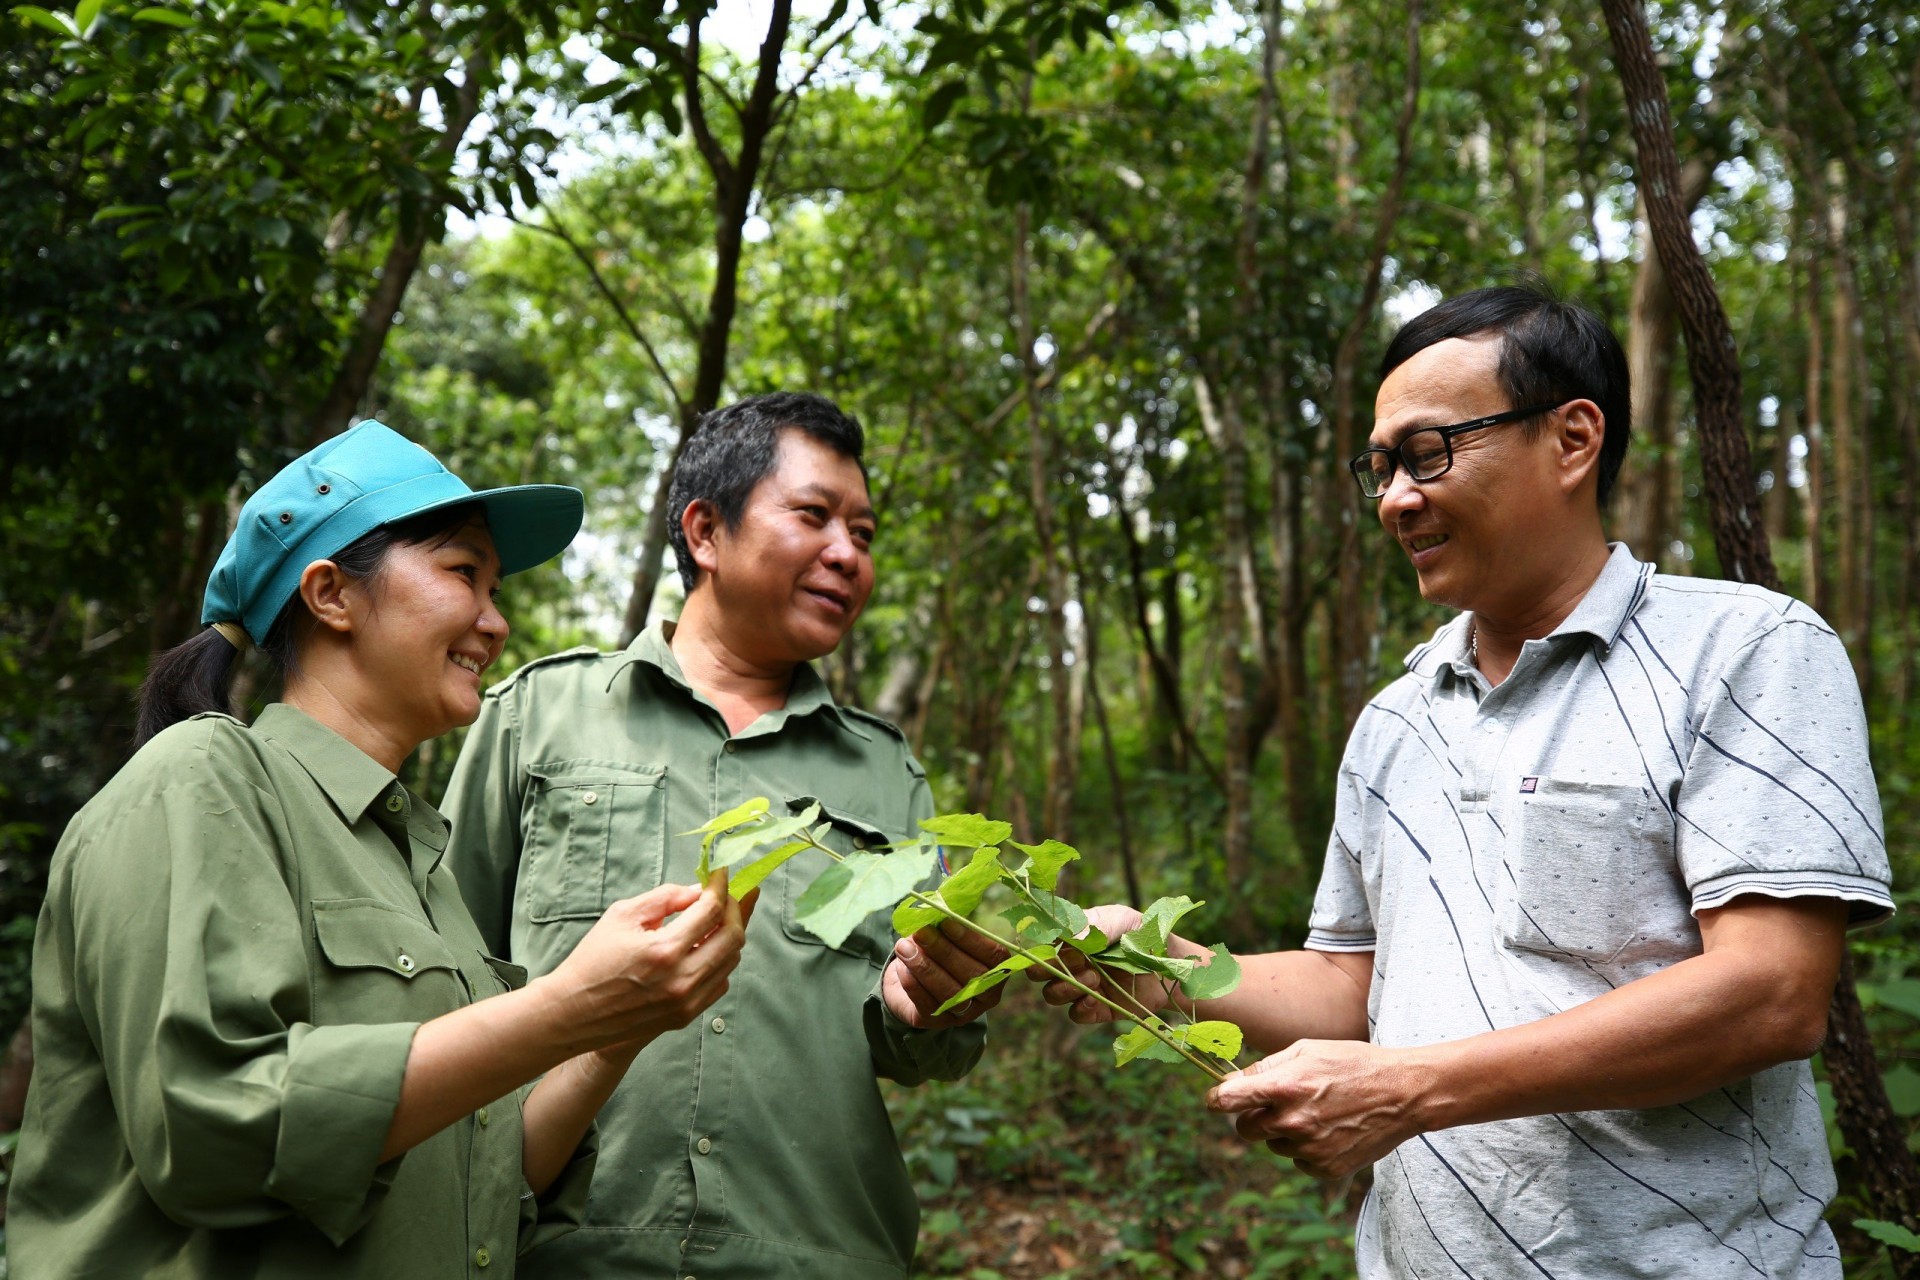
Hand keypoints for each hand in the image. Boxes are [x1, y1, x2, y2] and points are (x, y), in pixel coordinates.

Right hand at [540, 871, 750, 1053]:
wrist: (573, 1012)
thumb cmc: (593, 961)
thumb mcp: (622, 916)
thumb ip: (665, 897)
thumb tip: (697, 890)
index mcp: (665, 950)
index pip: (711, 910)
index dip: (720, 886)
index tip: (720, 874)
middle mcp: (682, 979)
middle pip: (733, 936)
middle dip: (733, 908)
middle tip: (722, 895)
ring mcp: (687, 1002)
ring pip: (731, 960)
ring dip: (728, 934)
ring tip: (712, 920)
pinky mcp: (686, 1016)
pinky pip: (720, 983)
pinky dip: (719, 961)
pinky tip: (703, 948)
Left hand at [881, 919, 1008, 1028]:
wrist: (913, 980)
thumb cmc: (939, 950)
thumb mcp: (949, 936)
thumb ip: (948, 925)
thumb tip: (936, 908)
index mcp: (998, 970)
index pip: (993, 956)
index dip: (970, 939)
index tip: (946, 921)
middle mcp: (986, 995)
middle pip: (970, 976)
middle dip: (943, 951)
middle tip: (921, 932)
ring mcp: (964, 1013)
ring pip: (948, 992)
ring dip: (924, 966)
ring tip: (904, 946)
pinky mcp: (937, 1022)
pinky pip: (927, 1004)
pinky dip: (913, 984)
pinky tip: (902, 966)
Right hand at [1027, 903, 1169, 1024]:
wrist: (1172, 964)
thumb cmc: (1145, 934)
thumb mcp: (1122, 920)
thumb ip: (1096, 927)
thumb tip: (1071, 940)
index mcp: (1073, 939)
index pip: (1042, 945)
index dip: (1043, 948)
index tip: (1060, 946)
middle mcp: (1073, 963)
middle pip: (1038, 972)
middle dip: (1049, 969)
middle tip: (1076, 962)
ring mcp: (1084, 986)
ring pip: (1052, 994)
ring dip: (1066, 986)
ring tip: (1093, 977)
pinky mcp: (1097, 1008)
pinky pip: (1074, 1014)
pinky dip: (1079, 1008)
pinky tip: (1094, 998)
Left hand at [1205, 1039, 1430, 1179]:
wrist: (1403, 1094)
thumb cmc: (1352, 1063)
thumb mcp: (1307, 1050)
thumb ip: (1265, 1068)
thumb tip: (1229, 1082)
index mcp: (1285, 1087)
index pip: (1228, 1101)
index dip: (1214, 1100)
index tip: (1213, 1100)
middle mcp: (1293, 1121)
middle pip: (1245, 1129)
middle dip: (1252, 1116)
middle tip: (1276, 1103)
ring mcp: (1310, 1149)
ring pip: (1273, 1145)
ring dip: (1283, 1131)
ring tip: (1316, 1112)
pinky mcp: (1326, 1169)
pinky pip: (1298, 1161)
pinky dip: (1306, 1148)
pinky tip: (1330, 1129)